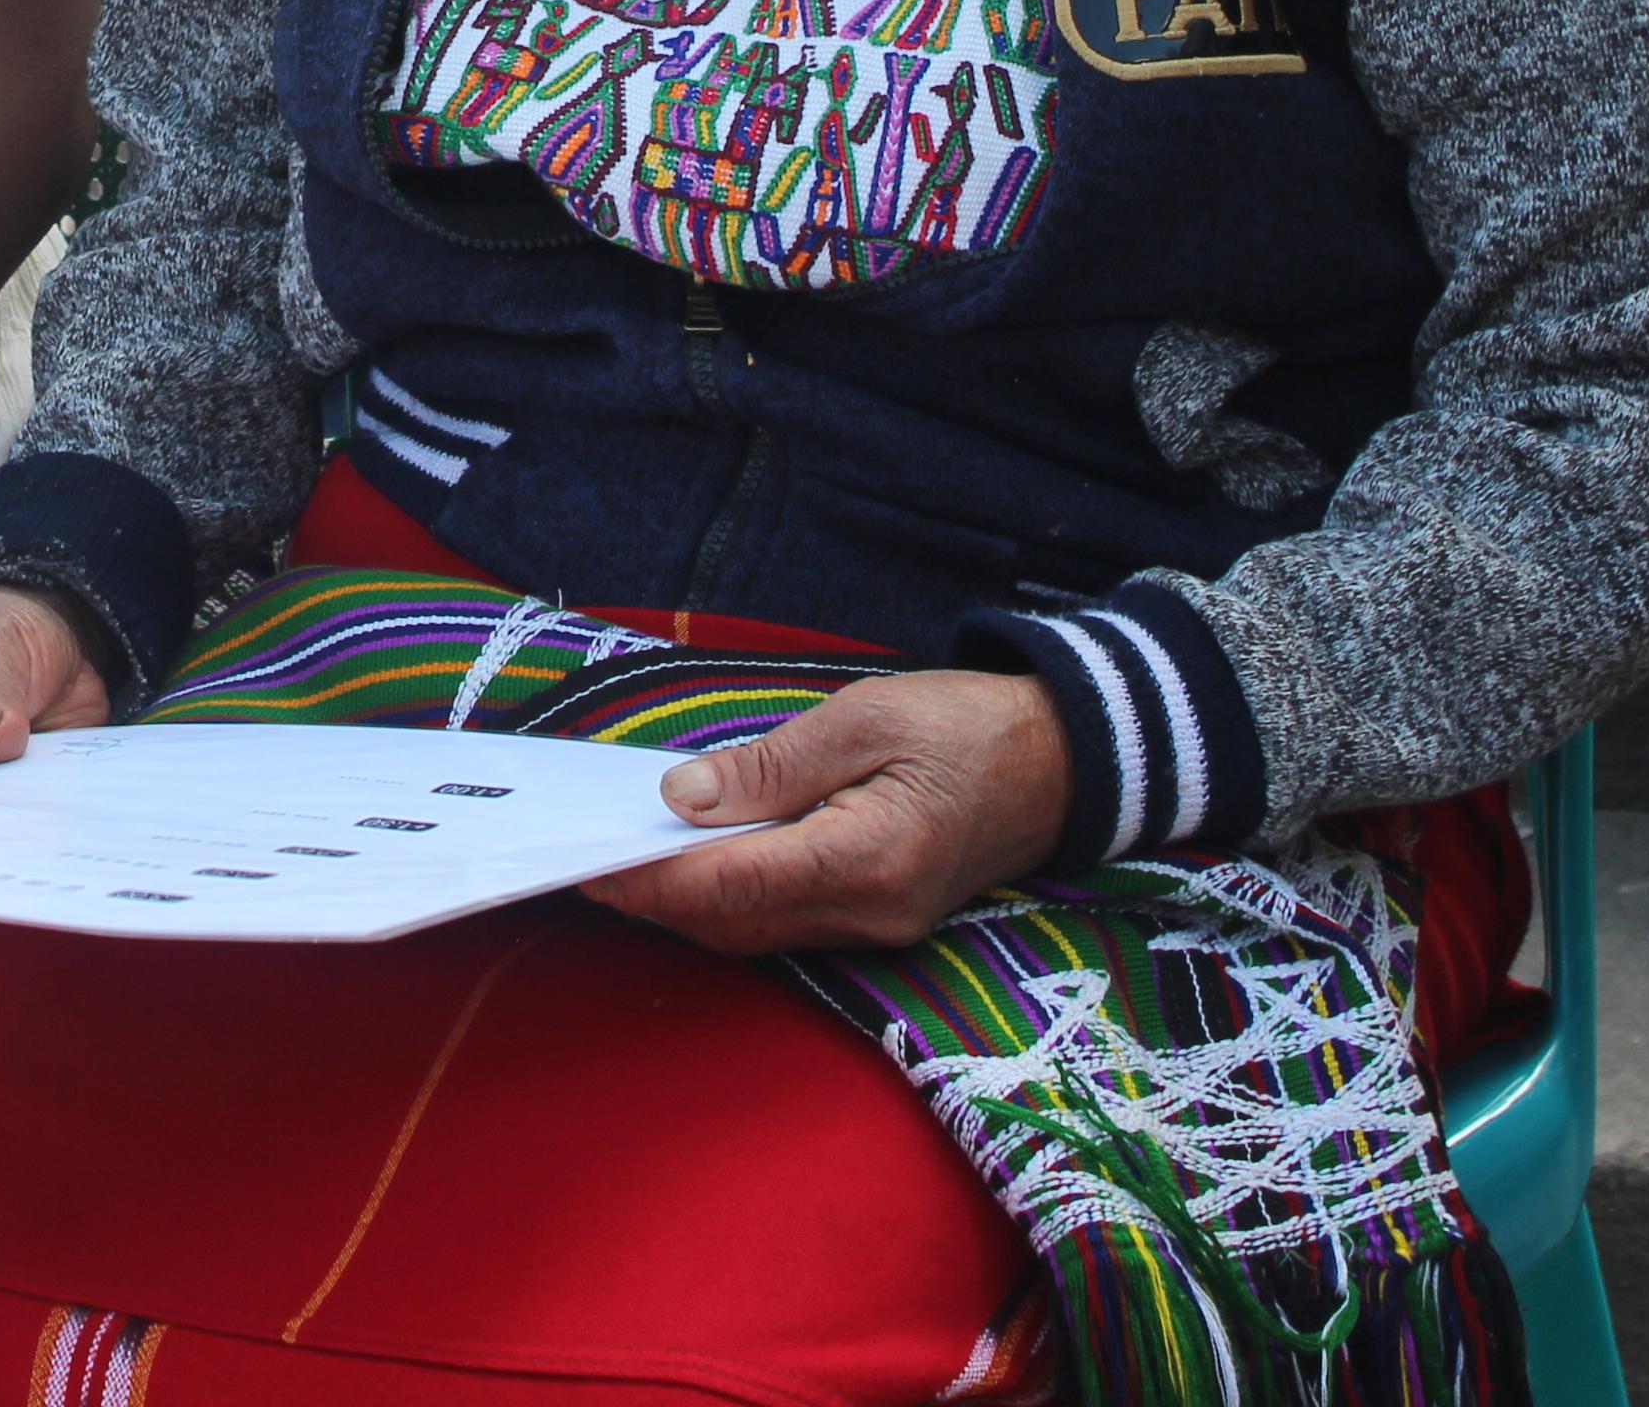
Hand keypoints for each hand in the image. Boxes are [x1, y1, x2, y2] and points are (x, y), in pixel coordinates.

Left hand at [577, 671, 1069, 956]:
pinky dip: (732, 898)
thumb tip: (680, 799)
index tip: (586, 862)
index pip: (731, 885)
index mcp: (869, 857)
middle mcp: (871, 912)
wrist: (1063, 760)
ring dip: (688, 903)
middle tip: (585, 857)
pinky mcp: (882, 920)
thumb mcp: (864, 716)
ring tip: (625, 857)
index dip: (650, 880)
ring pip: (755, 932)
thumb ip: (769, 764)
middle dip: (654, 898)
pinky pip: (786, 923)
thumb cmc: (967, 723)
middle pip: (733, 922)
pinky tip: (698, 860)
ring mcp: (880, 927)